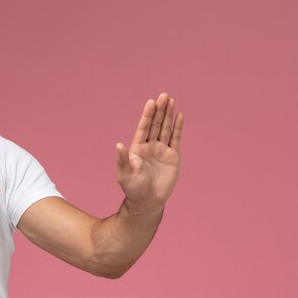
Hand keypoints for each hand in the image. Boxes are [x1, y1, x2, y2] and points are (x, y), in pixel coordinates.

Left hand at [116, 93, 183, 211]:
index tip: (151, 102)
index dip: (147, 115)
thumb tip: (118, 145)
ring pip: (165, 129)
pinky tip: (180, 116)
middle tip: (164, 95)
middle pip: (155, 124)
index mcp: (137, 148)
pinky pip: (175, 139)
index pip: (143, 127)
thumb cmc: (133, 188)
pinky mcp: (172, 157)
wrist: (148, 201)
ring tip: (171, 100)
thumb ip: (123, 159)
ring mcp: (161, 150)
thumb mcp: (125, 173)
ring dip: (169, 115)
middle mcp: (149, 146)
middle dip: (160, 110)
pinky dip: (177, 128)